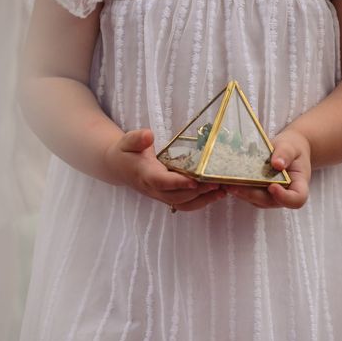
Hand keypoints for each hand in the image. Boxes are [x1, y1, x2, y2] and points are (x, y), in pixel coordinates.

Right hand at [104, 128, 226, 211]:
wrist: (119, 167)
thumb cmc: (126, 152)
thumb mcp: (127, 141)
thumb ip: (137, 138)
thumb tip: (149, 135)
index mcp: (144, 174)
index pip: (161, 182)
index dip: (178, 183)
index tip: (194, 180)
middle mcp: (153, 189)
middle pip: (177, 196)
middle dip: (198, 192)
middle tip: (217, 183)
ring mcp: (161, 195)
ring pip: (183, 204)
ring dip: (203, 199)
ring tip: (222, 190)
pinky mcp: (168, 196)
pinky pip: (185, 204)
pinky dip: (202, 201)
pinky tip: (217, 194)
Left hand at [224, 129, 310, 208]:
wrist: (286, 150)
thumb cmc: (293, 148)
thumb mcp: (291, 146)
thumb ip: (286, 154)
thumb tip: (277, 164)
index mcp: (298, 186)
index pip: (296, 200)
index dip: (284, 197)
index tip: (273, 186)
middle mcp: (283, 195)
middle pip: (269, 201)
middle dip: (251, 194)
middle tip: (234, 186)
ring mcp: (269, 196)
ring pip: (255, 199)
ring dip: (240, 193)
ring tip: (225, 183)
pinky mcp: (257, 192)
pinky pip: (247, 193)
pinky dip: (237, 188)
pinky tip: (225, 180)